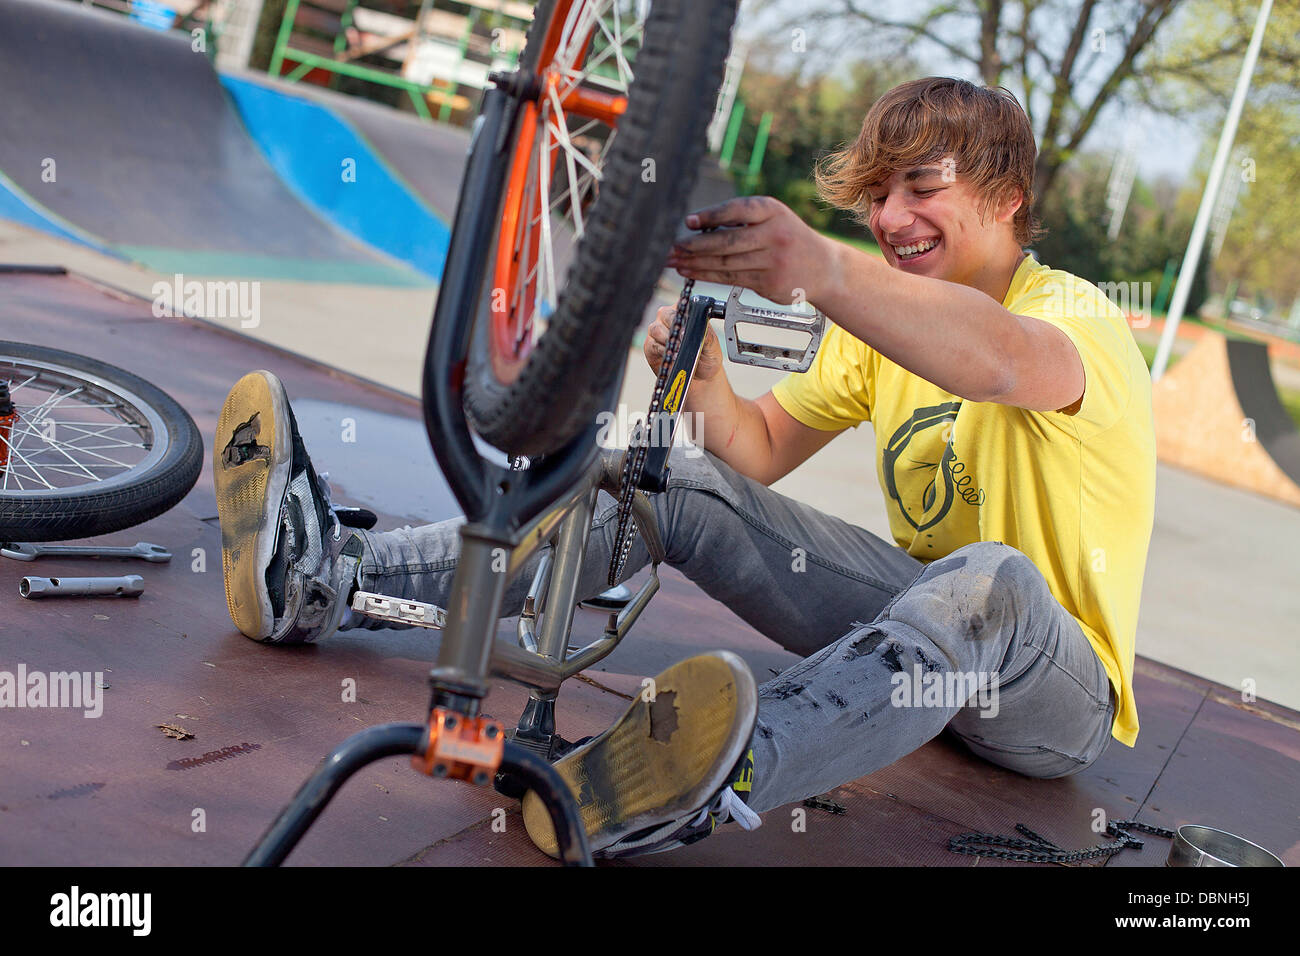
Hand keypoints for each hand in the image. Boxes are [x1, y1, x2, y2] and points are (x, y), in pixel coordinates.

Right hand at [644, 306, 723, 380]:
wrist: (699, 377)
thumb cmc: (706, 356)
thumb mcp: (712, 345)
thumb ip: (706, 334)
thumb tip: (696, 329)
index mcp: (685, 312)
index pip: (682, 305)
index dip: (684, 314)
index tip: (689, 327)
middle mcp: (669, 317)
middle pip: (665, 314)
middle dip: (675, 327)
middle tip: (683, 340)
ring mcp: (657, 331)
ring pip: (656, 329)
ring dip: (668, 340)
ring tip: (679, 351)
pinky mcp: (650, 345)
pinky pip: (652, 344)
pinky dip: (662, 351)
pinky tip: (672, 357)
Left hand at [664, 196, 839, 306]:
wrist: (824, 268)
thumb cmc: (789, 238)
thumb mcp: (773, 218)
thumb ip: (742, 220)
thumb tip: (696, 227)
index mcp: (772, 211)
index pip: (736, 211)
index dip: (710, 216)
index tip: (688, 222)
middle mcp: (774, 234)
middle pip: (726, 242)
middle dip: (694, 245)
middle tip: (671, 247)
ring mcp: (772, 261)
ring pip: (725, 263)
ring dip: (695, 263)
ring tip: (674, 261)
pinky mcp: (768, 283)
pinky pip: (730, 278)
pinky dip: (706, 275)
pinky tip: (690, 272)